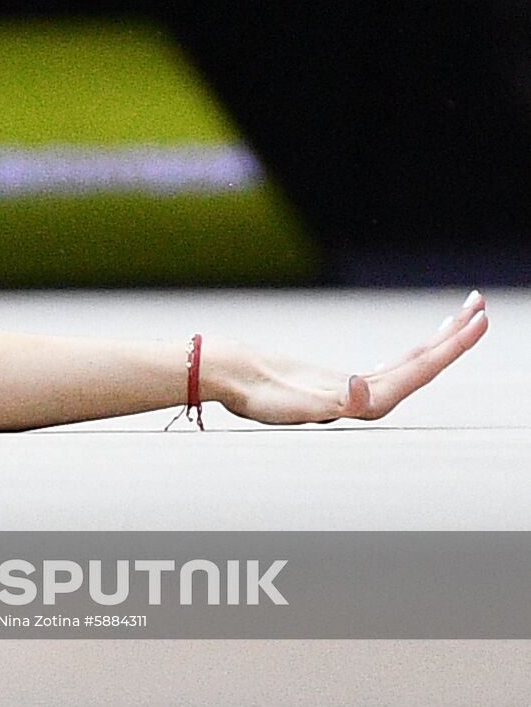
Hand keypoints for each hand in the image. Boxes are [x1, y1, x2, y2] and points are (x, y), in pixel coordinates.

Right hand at [208, 291, 488, 424]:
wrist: (225, 380)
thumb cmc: (253, 391)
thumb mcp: (291, 399)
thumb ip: (331, 400)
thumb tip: (362, 390)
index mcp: (363, 402)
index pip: (419, 369)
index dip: (452, 346)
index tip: (477, 319)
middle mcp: (366, 398)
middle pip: (423, 364)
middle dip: (455, 337)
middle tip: (481, 304)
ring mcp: (356, 391)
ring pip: (412, 364)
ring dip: (440, 342)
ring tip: (463, 317)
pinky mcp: (343, 384)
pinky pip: (393, 366)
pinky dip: (415, 352)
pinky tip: (419, 349)